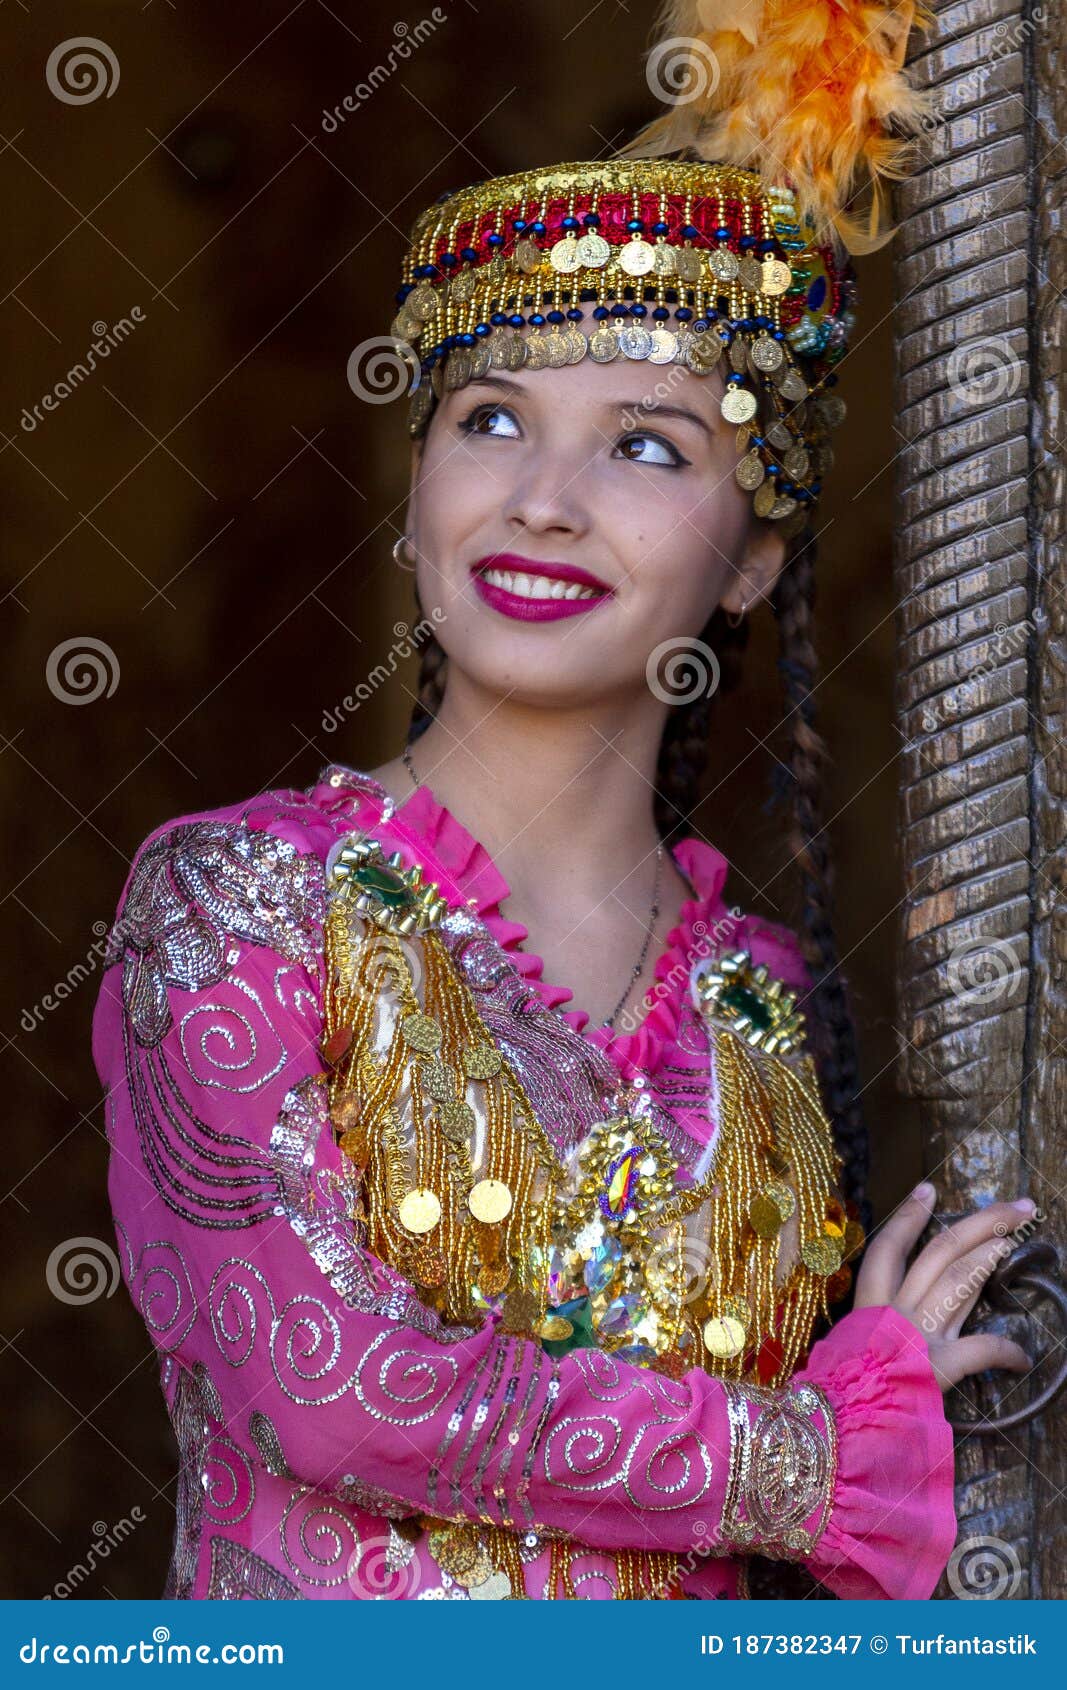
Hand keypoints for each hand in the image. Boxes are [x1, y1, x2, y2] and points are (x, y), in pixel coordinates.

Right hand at [854, 1184, 1036, 1391]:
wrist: (839, 1424)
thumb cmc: (839, 1391)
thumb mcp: (846, 1350)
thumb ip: (869, 1330)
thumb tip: (888, 1316)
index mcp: (870, 1305)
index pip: (889, 1248)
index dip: (909, 1216)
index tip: (929, 1189)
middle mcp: (895, 1311)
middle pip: (941, 1253)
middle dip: (981, 1224)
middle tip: (1015, 1208)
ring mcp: (920, 1335)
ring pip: (961, 1282)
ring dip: (990, 1258)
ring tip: (1011, 1241)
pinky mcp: (941, 1367)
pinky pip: (981, 1349)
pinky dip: (1005, 1352)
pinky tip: (1024, 1358)